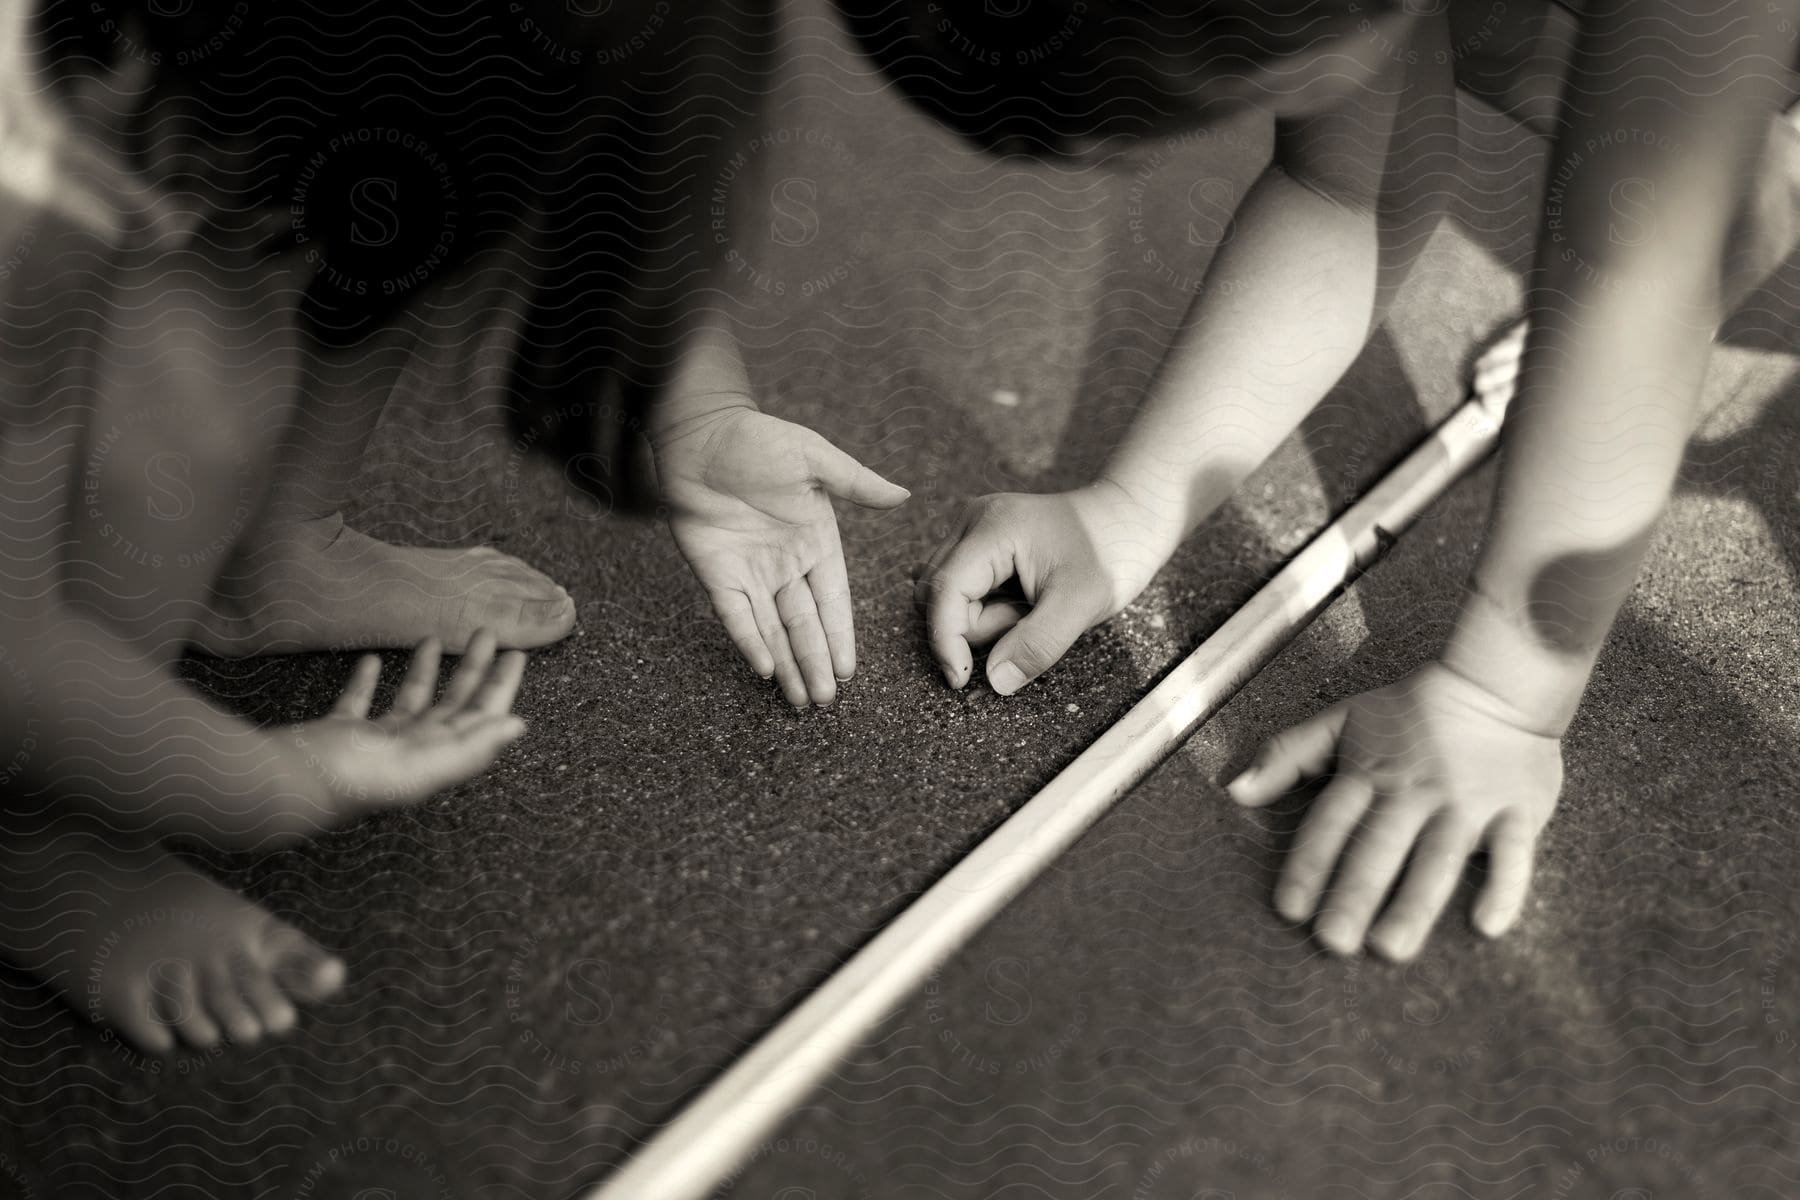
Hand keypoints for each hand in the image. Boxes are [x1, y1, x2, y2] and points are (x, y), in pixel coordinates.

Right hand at [290, 630, 527, 815]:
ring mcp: (373, 745)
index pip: (479, 718)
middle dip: (472, 670)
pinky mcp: (337, 736)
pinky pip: (359, 704)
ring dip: (425, 671)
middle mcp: (409, 753)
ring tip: (434, 637)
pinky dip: (368, 681)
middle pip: (452, 706)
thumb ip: (470, 747)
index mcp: (433, 759)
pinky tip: (372, 659)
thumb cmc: (349, 779)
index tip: (516, 653)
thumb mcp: (419, 765)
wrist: (279, 787)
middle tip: (486, 634)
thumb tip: (517, 726)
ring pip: (409, 702)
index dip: (500, 686)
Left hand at [656, 403, 909, 706]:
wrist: (701, 431)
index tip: (848, 670)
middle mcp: (786, 565)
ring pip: (772, 629)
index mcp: (817, 542)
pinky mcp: (716, 573)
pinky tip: (763, 669)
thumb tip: (903, 495)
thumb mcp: (814, 458)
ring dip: (786, 664)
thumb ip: (856, 483)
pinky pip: (735, 616)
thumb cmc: (759, 439)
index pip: (833, 600)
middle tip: (825, 702)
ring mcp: (751, 572)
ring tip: (800, 700)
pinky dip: (748, 642)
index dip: (840, 636)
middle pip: (804, 625)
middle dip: (815, 663)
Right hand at [918, 483, 1175, 694]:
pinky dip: (987, 606)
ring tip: (1029, 606)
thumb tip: (994, 681)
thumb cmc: (1111, 554)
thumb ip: (1036, 645)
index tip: (960, 681)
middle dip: (976, 625)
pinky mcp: (981, 542)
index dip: (945, 639)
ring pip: (949, 595)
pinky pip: (964, 588)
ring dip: (985, 617)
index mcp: (992, 528)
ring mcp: (974, 529)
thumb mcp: (1081, 606)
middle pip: (939, 594)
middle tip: (1026, 618)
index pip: (944, 589)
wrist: (1131, 520)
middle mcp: (972, 521)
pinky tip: (1018, 599)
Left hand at [1228, 662, 1563, 960]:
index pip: (1332, 824)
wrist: (1497, 681)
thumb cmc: (1413, 709)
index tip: (1290, 909)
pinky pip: (1513, 854)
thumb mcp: (1341, 719)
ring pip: (1437, 859)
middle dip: (1354, 895)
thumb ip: (1287, 755)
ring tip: (1391, 947)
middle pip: (1380, 848)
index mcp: (1369, 773)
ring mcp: (1467, 803)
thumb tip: (1236, 791)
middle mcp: (1415, 792)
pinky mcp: (1516, 811)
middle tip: (1334, 942)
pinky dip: (1504, 888)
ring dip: (1414, 903)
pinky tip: (1486, 925)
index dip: (1309, 865)